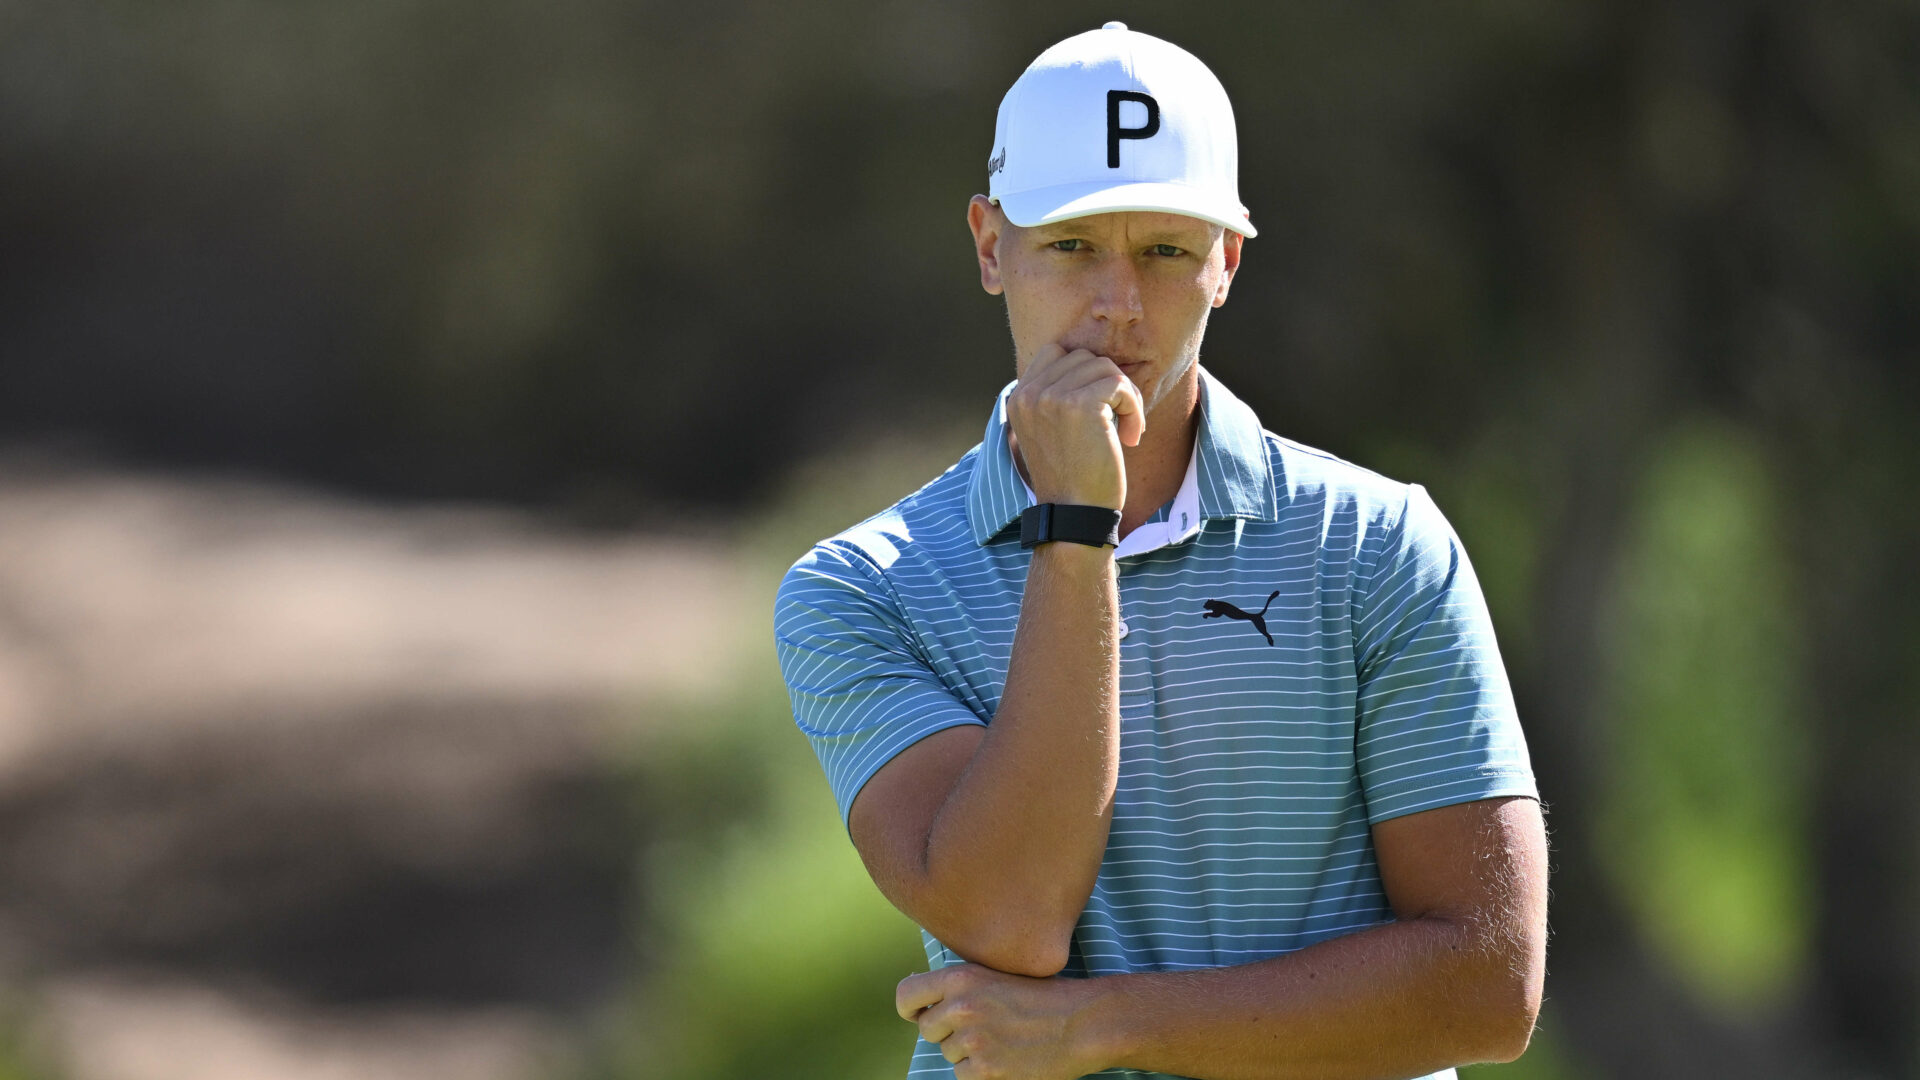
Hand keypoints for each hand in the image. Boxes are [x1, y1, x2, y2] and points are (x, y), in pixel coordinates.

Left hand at [896, 963, 1106, 1079]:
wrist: (1084, 1022)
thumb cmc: (1045, 996)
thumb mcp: (997, 974)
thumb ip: (961, 984)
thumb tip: (920, 997)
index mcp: (962, 977)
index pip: (907, 994)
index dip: (911, 1008)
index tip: (920, 1015)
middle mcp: (962, 1006)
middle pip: (928, 1030)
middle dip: (948, 1033)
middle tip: (983, 1028)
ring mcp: (973, 1040)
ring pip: (948, 1055)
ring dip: (968, 1053)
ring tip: (1003, 1040)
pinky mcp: (987, 1070)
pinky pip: (964, 1076)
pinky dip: (981, 1072)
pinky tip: (1007, 1058)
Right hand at [1006, 344, 1143, 510]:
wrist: (1074, 517)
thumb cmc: (1072, 479)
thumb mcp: (1051, 432)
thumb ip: (1057, 397)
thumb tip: (1095, 363)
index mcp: (1018, 398)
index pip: (1056, 353)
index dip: (1085, 374)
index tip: (1099, 408)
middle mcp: (1029, 393)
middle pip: (1084, 357)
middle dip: (1108, 384)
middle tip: (1119, 420)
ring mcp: (1051, 397)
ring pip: (1105, 366)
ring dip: (1125, 396)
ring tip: (1127, 430)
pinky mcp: (1079, 404)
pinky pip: (1120, 384)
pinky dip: (1135, 408)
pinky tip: (1131, 438)